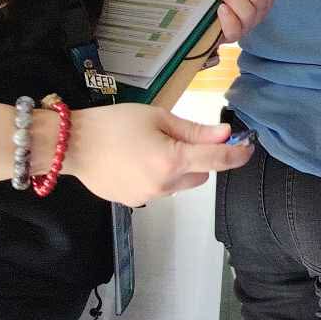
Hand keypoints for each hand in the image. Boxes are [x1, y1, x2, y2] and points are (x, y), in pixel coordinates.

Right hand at [64, 103, 253, 205]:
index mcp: (173, 160)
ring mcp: (148, 197)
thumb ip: (193, 130)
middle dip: (199, 160)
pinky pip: (157, 190)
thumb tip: (225, 135)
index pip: (218, 160)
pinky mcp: (133, 202)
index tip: (249, 148)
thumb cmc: (114, 124)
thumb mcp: (156, 117)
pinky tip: (135, 162)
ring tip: (149, 149)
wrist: (71, 146)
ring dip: (177, 170)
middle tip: (177, 139)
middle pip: (200, 176)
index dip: (238, 154)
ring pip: (179, 185)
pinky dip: (156, 178)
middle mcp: (165, 185)